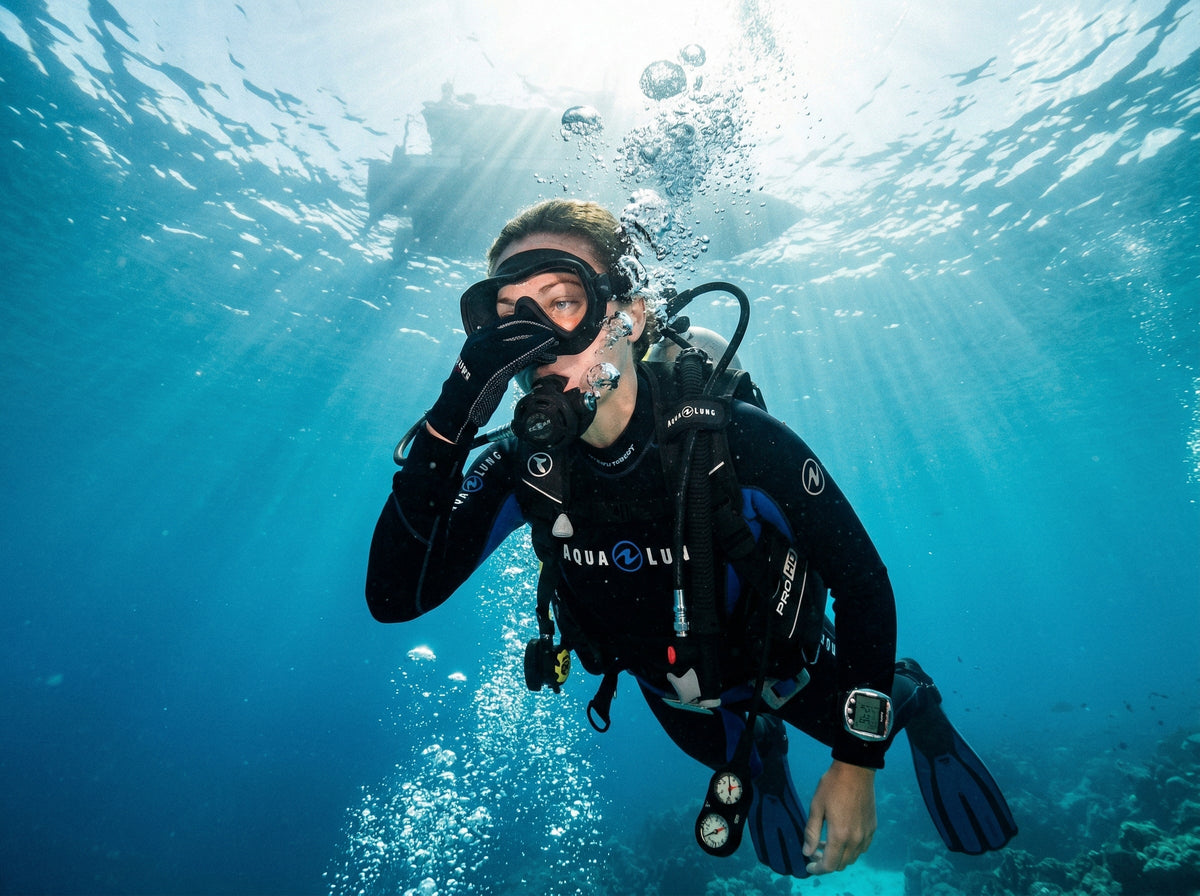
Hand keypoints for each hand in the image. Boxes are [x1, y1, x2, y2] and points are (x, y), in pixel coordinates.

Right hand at [425, 311, 558, 443]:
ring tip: (552, 341)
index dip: (525, 325)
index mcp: (478, 338)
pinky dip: (537, 350)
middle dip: (535, 329)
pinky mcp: (498, 364)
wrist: (458, 406)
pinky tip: (548, 352)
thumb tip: (519, 348)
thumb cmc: (472, 388)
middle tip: (549, 332)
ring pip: (521, 339)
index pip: (506, 324)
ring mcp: (489, 350)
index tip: (538, 327)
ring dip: (539, 340)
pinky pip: (522, 353)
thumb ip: (496, 351)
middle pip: (515, 328)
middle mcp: (482, 340)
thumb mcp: (482, 363)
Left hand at [803, 761, 876, 874]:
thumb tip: (807, 852)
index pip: (830, 865)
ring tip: (826, 843)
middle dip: (826, 863)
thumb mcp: (816, 806)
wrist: (856, 770)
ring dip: (839, 856)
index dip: (818, 869)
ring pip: (852, 858)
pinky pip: (862, 848)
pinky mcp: (872, 828)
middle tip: (815, 851)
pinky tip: (842, 837)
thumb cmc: (832, 785)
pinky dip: (850, 849)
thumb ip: (811, 832)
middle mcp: (856, 839)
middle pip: (841, 864)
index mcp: (840, 835)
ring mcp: (866, 834)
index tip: (809, 866)